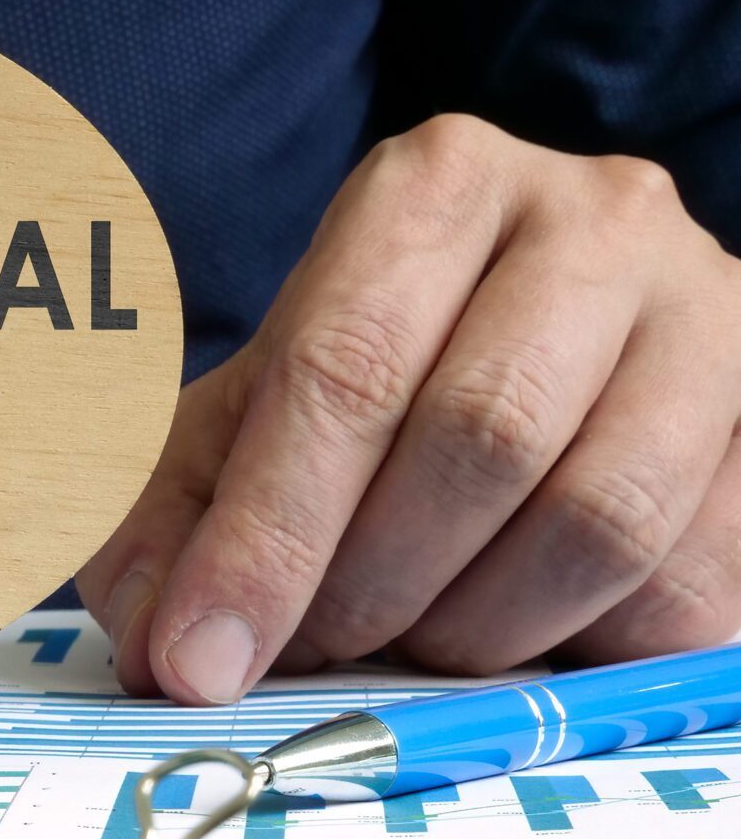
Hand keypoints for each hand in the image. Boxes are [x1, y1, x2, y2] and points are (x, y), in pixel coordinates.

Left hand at [79, 116, 740, 701]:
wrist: (560, 322)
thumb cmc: (389, 359)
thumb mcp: (262, 407)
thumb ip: (187, 514)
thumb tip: (154, 645)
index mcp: (438, 183)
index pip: (344, 370)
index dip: (265, 535)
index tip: (200, 656)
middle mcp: (592, 218)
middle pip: (479, 437)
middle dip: (371, 581)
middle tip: (312, 648)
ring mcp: (707, 312)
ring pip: (597, 517)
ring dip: (479, 624)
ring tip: (411, 637)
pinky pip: (686, 578)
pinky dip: (581, 642)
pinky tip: (518, 630)